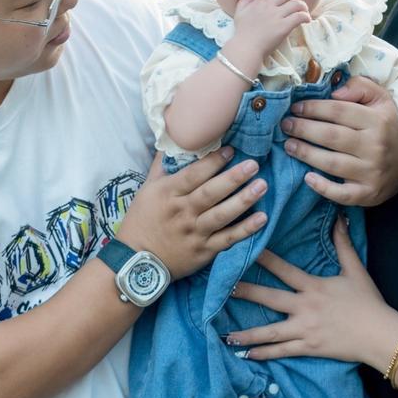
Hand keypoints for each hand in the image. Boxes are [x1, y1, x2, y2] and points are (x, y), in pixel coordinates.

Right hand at [116, 149, 266, 278]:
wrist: (135, 261)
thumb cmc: (142, 220)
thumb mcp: (147, 189)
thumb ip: (162, 165)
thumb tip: (172, 137)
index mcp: (167, 194)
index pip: (192, 176)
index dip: (212, 162)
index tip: (230, 150)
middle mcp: (182, 213)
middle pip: (210, 193)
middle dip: (233, 178)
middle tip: (254, 165)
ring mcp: (194, 233)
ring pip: (221, 215)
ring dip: (243, 200)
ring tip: (262, 185)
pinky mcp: (203, 251)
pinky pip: (227, 239)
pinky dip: (245, 229)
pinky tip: (262, 218)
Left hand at [227, 218, 397, 367]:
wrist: (380, 335)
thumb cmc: (369, 302)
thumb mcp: (355, 270)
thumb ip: (343, 244)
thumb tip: (340, 217)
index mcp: (314, 286)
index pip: (284, 270)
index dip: (264, 259)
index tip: (245, 251)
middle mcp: (305, 307)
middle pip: (269, 298)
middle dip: (245, 293)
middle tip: (223, 289)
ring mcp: (305, 330)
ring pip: (270, 332)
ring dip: (247, 333)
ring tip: (226, 335)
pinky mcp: (308, 348)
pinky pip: (281, 351)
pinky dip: (263, 354)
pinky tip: (246, 355)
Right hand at [231, 0, 310, 62]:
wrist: (246, 48)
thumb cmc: (243, 33)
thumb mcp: (240, 13)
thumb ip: (245, 1)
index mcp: (260, 2)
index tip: (286, 1)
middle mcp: (269, 6)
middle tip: (297, 4)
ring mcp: (276, 16)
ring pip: (297, 3)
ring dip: (304, 7)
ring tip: (304, 12)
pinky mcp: (283, 27)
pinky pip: (299, 16)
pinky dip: (306, 17)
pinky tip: (306, 21)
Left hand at [280, 76, 397, 205]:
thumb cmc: (386, 127)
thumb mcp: (381, 100)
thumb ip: (360, 87)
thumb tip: (334, 90)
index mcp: (377, 121)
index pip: (338, 111)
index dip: (313, 108)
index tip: (295, 108)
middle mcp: (375, 146)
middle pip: (331, 136)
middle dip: (303, 129)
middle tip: (285, 125)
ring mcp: (371, 172)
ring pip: (332, 163)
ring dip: (306, 154)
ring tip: (289, 145)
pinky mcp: (367, 193)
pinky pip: (342, 194)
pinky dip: (323, 188)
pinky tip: (307, 178)